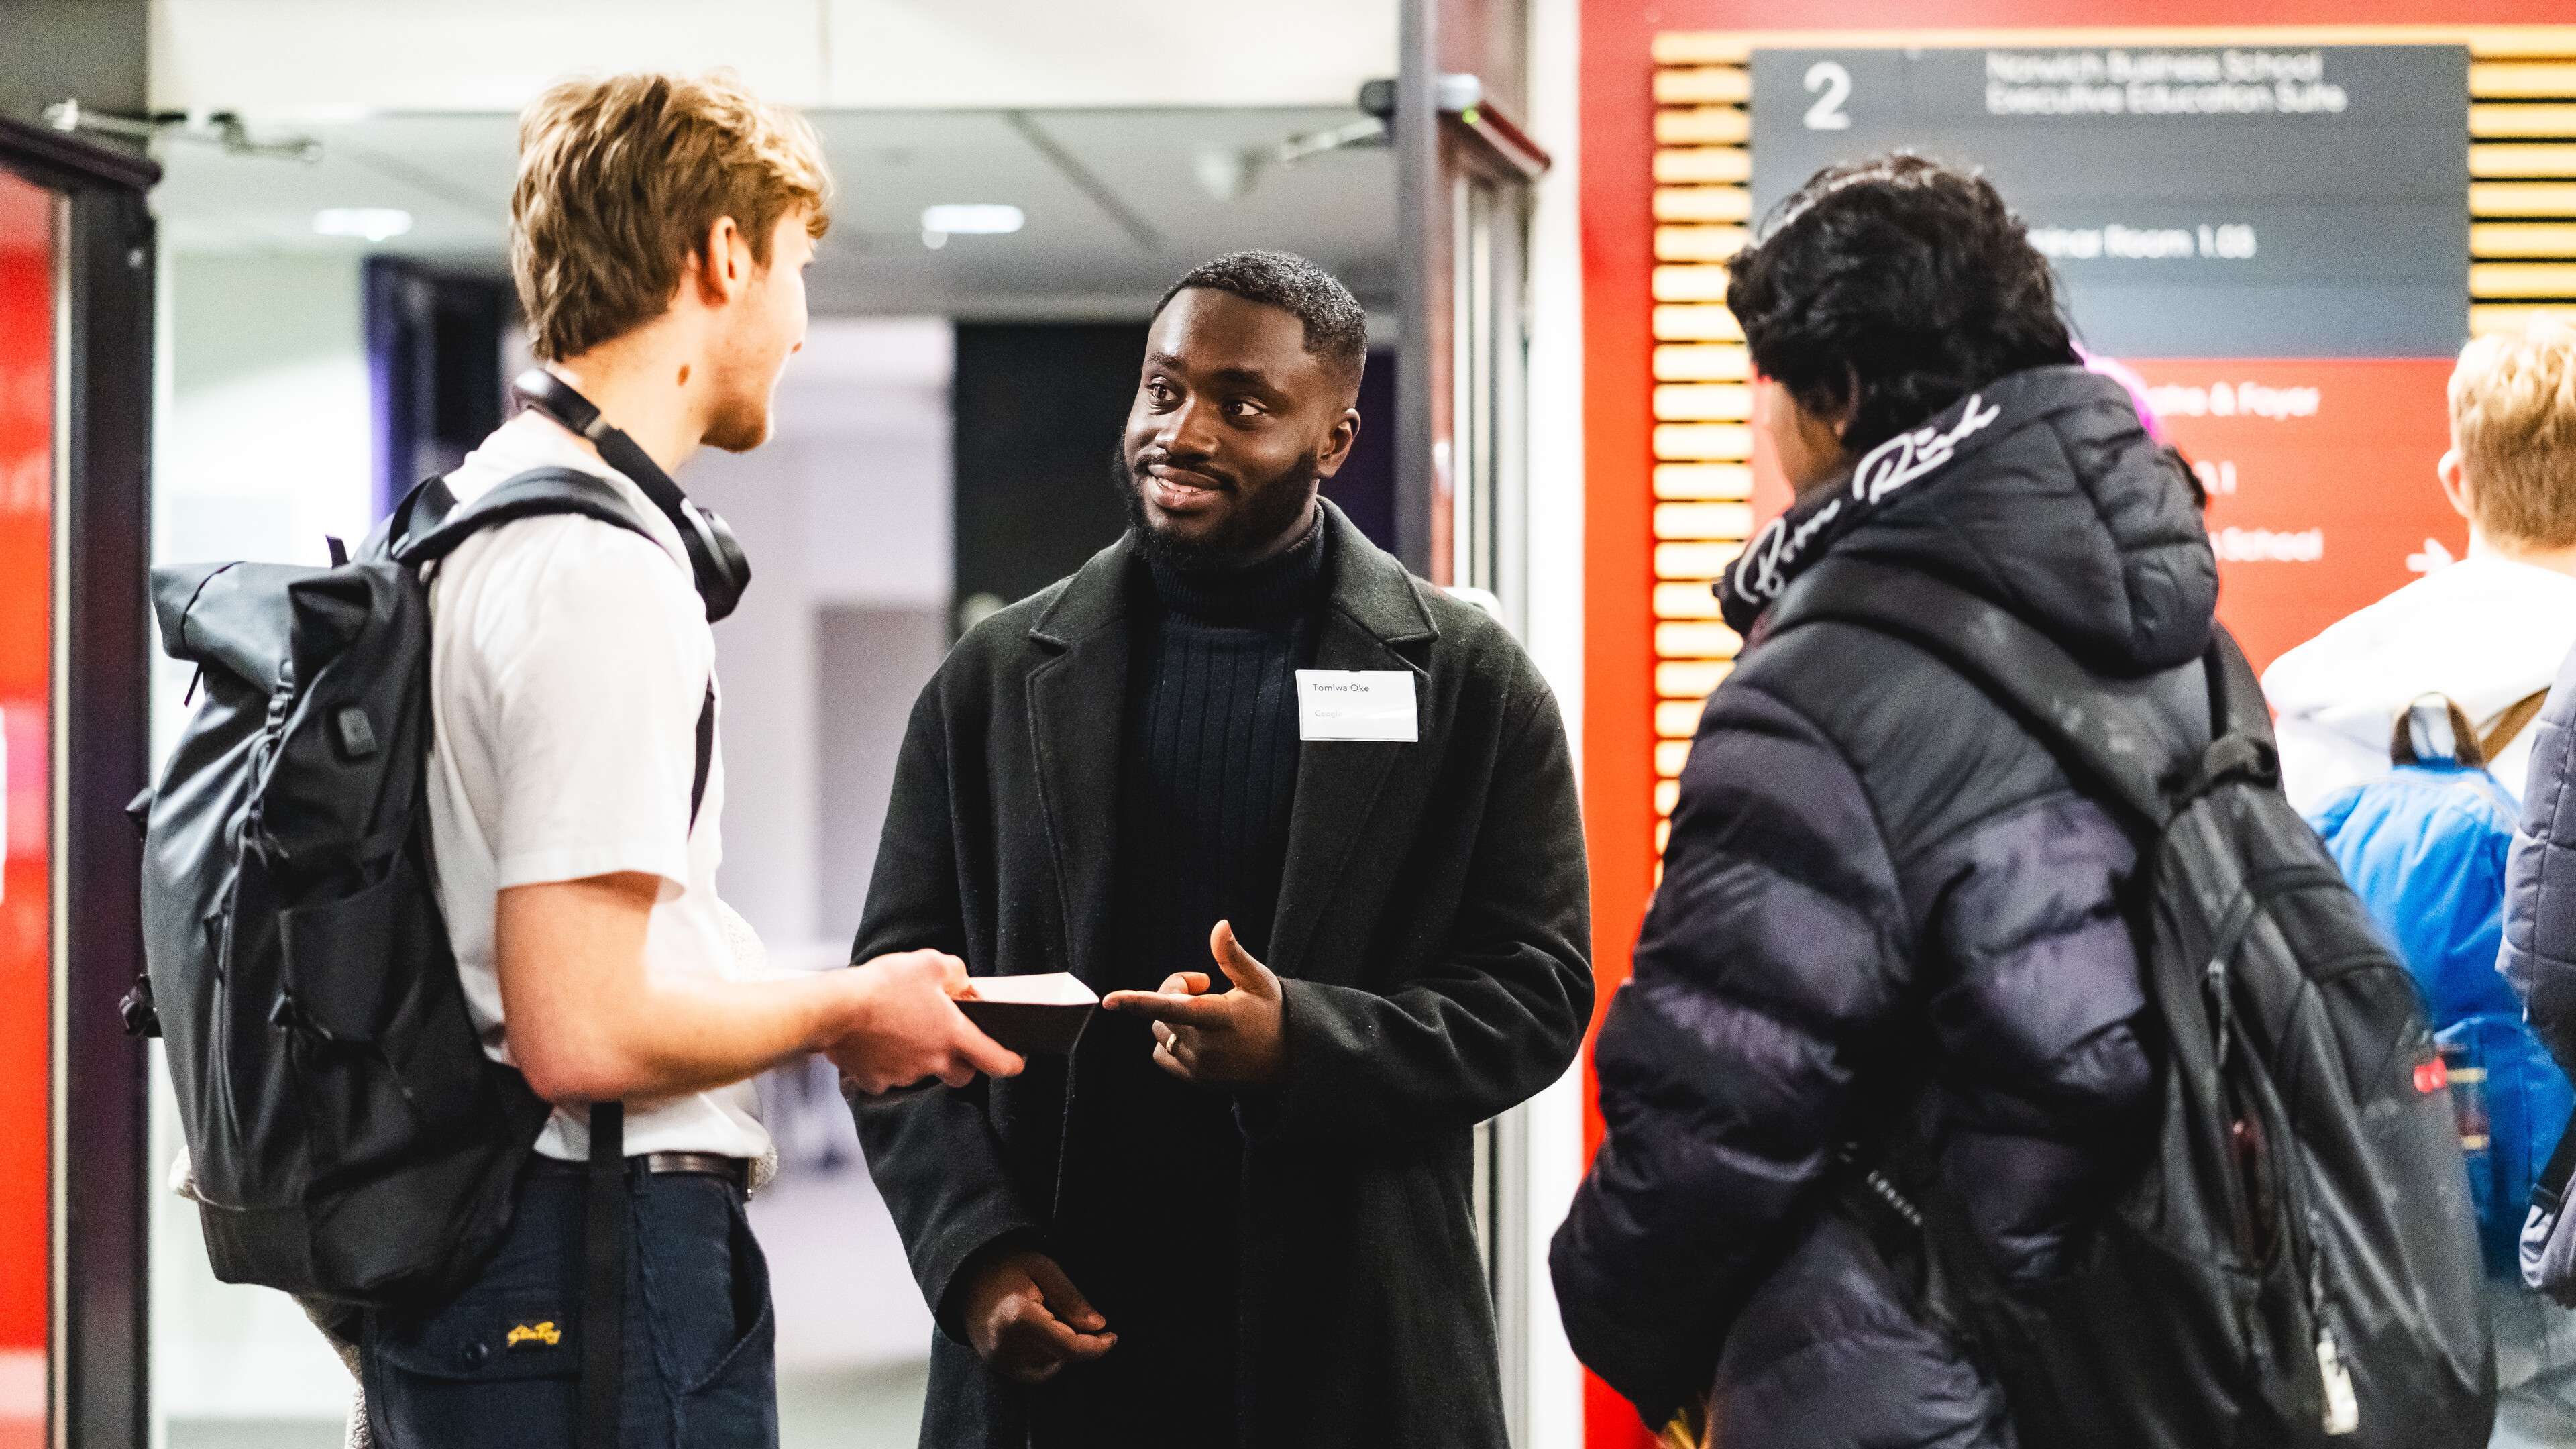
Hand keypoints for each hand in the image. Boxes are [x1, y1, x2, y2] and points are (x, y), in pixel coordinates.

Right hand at [826, 949, 1023, 1093]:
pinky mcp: (876, 1081)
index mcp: (953, 1036)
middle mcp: (933, 1061)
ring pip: (925, 1074)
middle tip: (953, 1042)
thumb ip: (956, 973)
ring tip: (904, 1030)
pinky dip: (888, 1064)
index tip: (1016, 1061)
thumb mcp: (930, 962)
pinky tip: (877, 1043)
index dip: (1012, 1062)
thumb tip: (962, 984)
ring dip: (923, 1059)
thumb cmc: (883, 984)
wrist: (834, 1009)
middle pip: (963, 1075)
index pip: (997, 1060)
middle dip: (964, 1063)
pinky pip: (890, 1078)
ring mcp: (904, 1075)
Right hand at [956, 1248, 1115, 1383]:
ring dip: (1063, 1351)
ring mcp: (998, 1360)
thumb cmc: (1007, 1264)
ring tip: (1055, 1320)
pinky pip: (1033, 1373)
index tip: (1113, 1336)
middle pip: (1062, 1359)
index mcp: (1019, 1319)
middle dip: (1080, 1344)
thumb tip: (1098, 1326)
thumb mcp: (1044, 1269)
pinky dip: (1047, 1360)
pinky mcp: (995, 1365)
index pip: (1070, 1348)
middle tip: (1081, 1319)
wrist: (965, 1273)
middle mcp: (1006, 1347)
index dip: (1097, 1347)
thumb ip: (1071, 1299)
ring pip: (1050, 1368)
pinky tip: (1045, 1336)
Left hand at [1100, 920, 1285, 1085]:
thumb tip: (1220, 925)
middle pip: (1161, 1011)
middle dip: (1173, 991)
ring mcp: (1199, 1067)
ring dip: (1170, 1017)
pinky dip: (1169, 1040)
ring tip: (1203, 1013)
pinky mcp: (1195, 1079)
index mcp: (1221, 1018)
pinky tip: (1196, 1035)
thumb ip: (1233, 955)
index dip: (1138, 1001)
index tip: (1108, 1000)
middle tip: (1202, 985)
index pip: (1172, 1008)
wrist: (1289, 1060)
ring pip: (1159, 1032)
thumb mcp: (1258, 980)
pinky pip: (1161, 1054)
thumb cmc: (1272, 1012)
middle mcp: (1207, 1046)